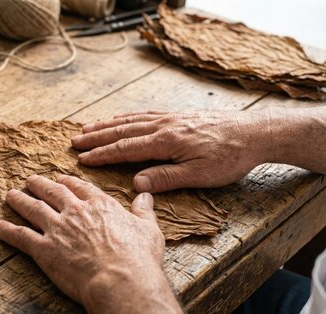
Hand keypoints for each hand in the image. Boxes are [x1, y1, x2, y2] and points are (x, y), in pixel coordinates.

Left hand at [0, 174, 164, 305]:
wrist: (120, 280)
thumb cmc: (138, 257)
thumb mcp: (148, 229)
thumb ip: (144, 210)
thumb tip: (145, 194)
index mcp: (99, 205)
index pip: (79, 187)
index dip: (67, 182)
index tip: (59, 179)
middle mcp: (75, 212)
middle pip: (52, 193)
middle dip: (39, 185)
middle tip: (30, 180)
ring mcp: (57, 229)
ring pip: (32, 209)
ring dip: (19, 200)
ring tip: (10, 195)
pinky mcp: (44, 249)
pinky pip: (19, 236)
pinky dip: (6, 230)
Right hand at [72, 109, 270, 192]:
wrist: (255, 133)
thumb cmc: (230, 157)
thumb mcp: (200, 175)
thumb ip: (166, 178)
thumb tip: (137, 184)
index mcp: (166, 141)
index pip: (126, 148)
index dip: (102, 154)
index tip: (82, 159)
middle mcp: (163, 125)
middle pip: (122, 130)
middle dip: (96, 136)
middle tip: (74, 141)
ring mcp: (169, 118)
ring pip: (130, 120)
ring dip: (106, 125)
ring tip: (87, 128)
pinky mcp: (177, 116)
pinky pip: (144, 114)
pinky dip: (126, 116)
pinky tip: (119, 118)